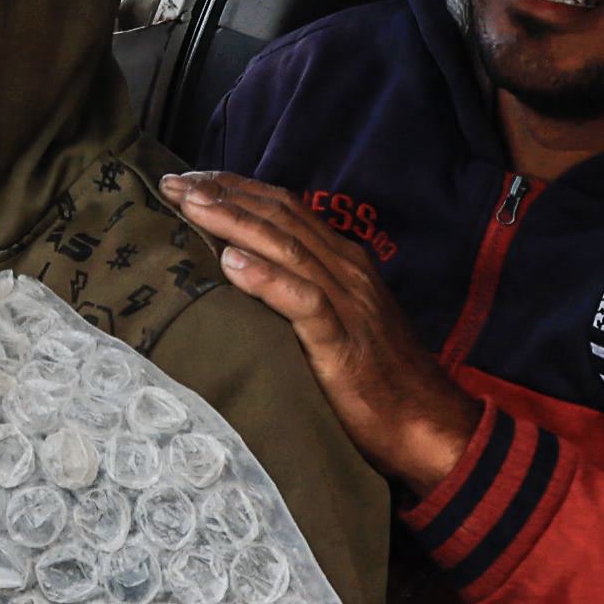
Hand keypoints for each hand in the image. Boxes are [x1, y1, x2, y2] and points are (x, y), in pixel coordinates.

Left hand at [178, 175, 482, 490]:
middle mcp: (346, 272)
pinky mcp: (344, 345)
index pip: (285, 208)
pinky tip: (233, 263)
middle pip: (280, 217)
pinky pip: (304, 303)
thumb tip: (242, 275)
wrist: (427, 423)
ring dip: (236, 222)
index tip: (191, 180)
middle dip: (225, 195)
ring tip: (192, 206)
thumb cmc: (378, 379)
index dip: (237, 189)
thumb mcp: (338, 322)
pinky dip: (267, 279)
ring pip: (287, 248)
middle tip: (175, 183)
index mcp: (344, 263)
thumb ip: (302, 293)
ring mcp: (348, 305)